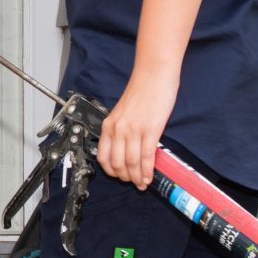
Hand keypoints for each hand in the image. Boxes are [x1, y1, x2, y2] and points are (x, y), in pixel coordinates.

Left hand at [96, 72, 177, 189]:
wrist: (154, 74)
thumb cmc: (142, 90)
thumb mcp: (124, 113)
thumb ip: (122, 130)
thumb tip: (128, 149)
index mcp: (109, 125)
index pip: (103, 156)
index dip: (111, 171)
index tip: (119, 176)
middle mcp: (118, 129)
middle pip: (117, 164)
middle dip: (125, 177)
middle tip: (134, 182)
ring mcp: (133, 130)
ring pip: (131, 164)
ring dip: (137, 177)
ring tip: (143, 183)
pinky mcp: (149, 130)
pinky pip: (146, 157)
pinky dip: (147, 170)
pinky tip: (150, 176)